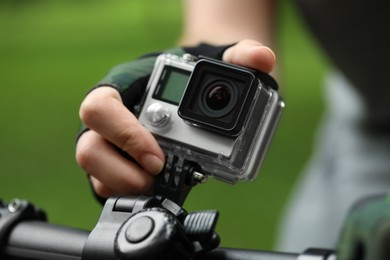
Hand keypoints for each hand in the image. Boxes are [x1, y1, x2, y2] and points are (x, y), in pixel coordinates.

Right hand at [75, 39, 275, 197]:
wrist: (185, 94)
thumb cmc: (190, 76)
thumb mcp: (214, 61)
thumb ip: (239, 55)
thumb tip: (263, 59)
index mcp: (121, 90)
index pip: (99, 109)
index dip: (122, 134)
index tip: (159, 155)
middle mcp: (108, 121)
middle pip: (89, 150)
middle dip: (123, 172)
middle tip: (160, 175)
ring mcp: (110, 147)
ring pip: (97, 175)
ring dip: (128, 187)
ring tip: (160, 187)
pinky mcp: (118, 168)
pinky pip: (110, 188)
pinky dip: (132, 194)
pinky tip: (158, 190)